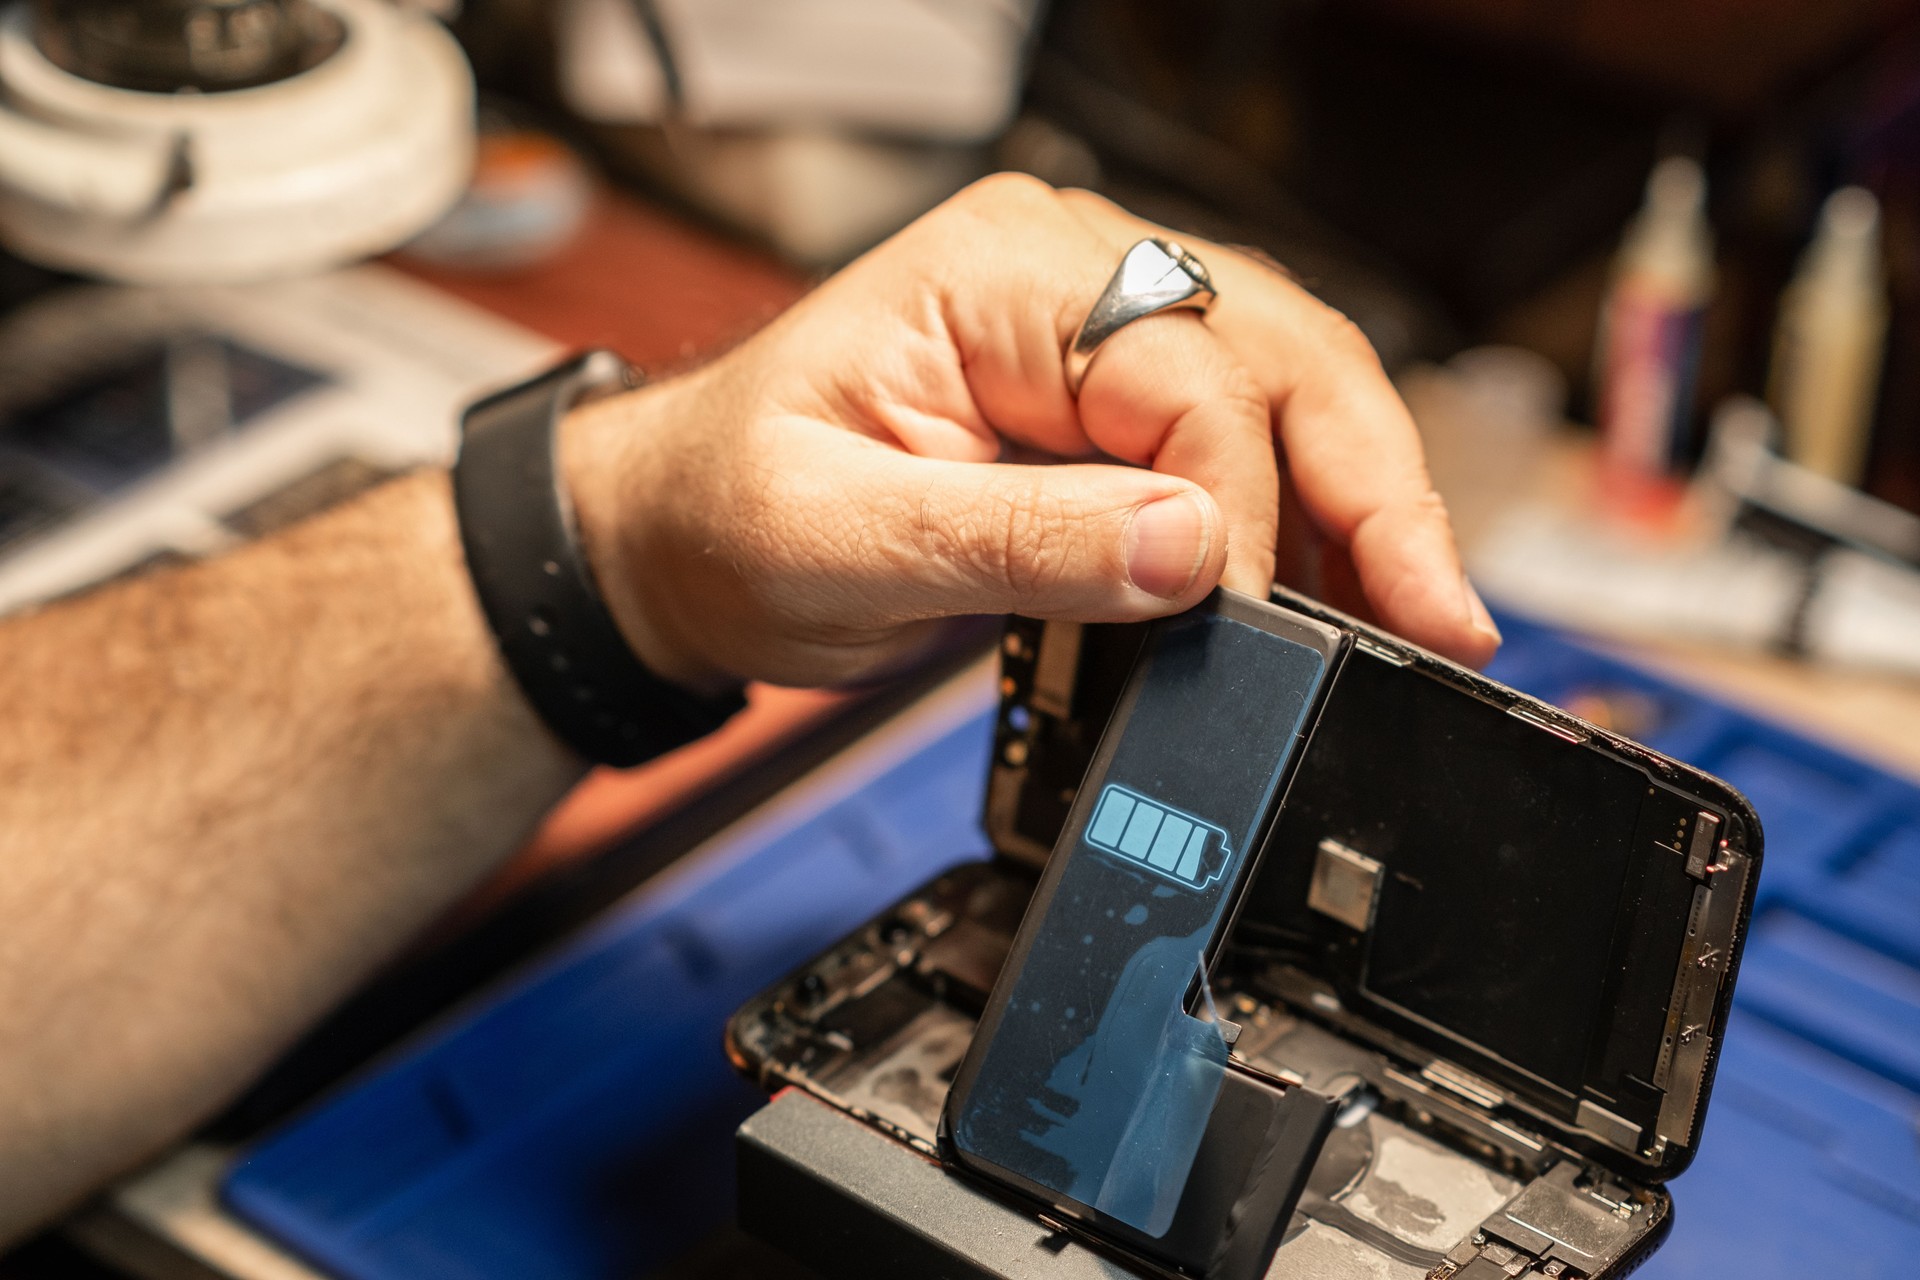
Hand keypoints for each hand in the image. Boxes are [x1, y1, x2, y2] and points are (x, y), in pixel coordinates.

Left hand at [563, 174, 1500, 690]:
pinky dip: (1302, 536)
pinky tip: (1341, 604)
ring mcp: (1101, 346)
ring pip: (1290, 405)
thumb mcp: (842, 538)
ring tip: (1418, 622)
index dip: (1240, 502)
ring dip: (1361, 513)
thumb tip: (1189, 551)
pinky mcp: (1111, 421)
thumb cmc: (726, 512)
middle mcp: (1074, 280)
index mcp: (1002, 270)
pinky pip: (1243, 460)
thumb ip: (1014, 541)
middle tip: (1440, 615)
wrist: (677, 541)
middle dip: (1374, 491)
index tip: (1253, 625)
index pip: (1186, 369)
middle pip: (1285, 361)